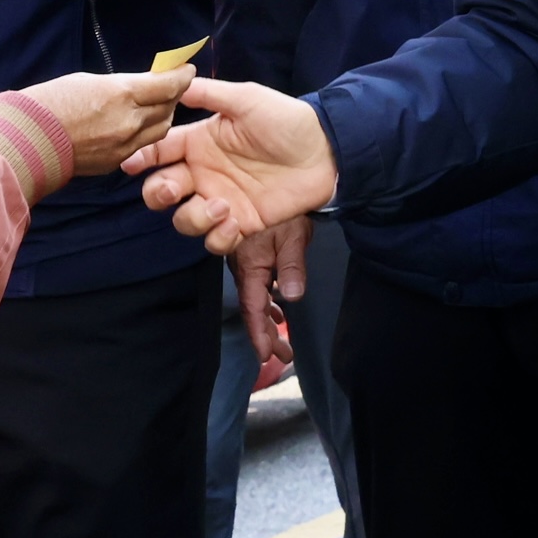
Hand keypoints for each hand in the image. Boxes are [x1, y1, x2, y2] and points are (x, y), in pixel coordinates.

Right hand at [17, 67, 192, 187]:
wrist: (26, 141)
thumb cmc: (49, 102)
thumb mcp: (89, 81)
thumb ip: (121, 85)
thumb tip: (141, 86)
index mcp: (122, 95)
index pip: (169, 85)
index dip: (182, 75)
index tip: (185, 68)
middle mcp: (129, 122)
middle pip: (168, 107)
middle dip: (173, 94)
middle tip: (170, 85)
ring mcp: (124, 146)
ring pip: (160, 129)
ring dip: (162, 115)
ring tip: (155, 104)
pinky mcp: (115, 163)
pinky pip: (142, 146)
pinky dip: (145, 133)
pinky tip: (135, 125)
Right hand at [125, 78, 337, 253]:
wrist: (326, 151)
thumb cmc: (285, 120)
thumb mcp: (245, 99)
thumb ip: (208, 94)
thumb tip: (174, 82)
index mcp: (199, 142)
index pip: (158, 151)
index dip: (141, 157)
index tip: (132, 163)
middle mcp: (203, 173)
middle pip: (159, 192)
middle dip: (158, 194)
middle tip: (176, 189)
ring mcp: (220, 201)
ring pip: (184, 220)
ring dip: (194, 218)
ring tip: (222, 207)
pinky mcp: (241, 224)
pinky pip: (216, 241)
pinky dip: (219, 236)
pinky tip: (235, 223)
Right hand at [233, 216, 310, 364]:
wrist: (276, 181)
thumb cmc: (284, 208)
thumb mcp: (292, 236)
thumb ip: (292, 266)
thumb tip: (292, 295)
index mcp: (250, 265)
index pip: (253, 308)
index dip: (258, 333)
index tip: (265, 356)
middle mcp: (244, 266)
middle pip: (253, 308)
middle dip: (265, 333)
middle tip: (283, 355)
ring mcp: (247, 260)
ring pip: (255, 297)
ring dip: (267, 319)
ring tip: (281, 339)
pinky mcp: (253, 252)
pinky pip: (258, 284)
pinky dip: (267, 300)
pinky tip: (277, 306)